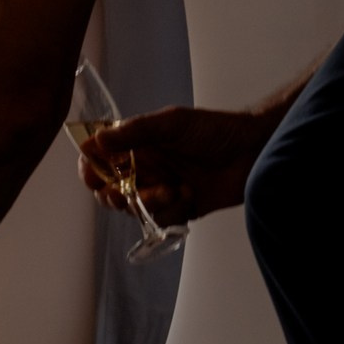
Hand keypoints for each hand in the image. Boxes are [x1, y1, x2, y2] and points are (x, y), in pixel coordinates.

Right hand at [76, 104, 278, 227]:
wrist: (253, 152)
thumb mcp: (172, 124)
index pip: (100, 160)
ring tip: (174, 190)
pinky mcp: (179, 208)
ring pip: (135, 209)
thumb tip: (96, 141)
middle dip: (116, 195)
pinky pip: (161, 219)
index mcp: (137, 144)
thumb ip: (134, 132)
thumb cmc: (215, 130)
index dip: (90, 170)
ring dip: (149, 203)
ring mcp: (161, 189)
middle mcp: (145, 168)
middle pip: (110, 190)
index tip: (92, 176)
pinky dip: (172, 211)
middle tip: (127, 193)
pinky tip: (190, 195)